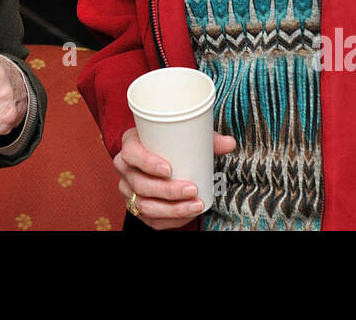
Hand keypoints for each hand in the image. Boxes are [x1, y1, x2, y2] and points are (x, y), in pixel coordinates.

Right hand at [114, 127, 236, 229]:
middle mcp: (125, 168)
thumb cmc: (169, 142)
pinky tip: (186, 214)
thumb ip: (207, 139)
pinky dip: (169, 220)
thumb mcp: (184, 136)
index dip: (147, 163)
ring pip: (144, 205)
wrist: (158, 154)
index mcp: (130, 145)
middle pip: (140, 184)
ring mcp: (128, 189)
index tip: (169, 169)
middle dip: (167, 191)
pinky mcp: (136, 206)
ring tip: (195, 205)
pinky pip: (149, 219)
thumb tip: (230, 143)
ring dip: (171, 209)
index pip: (131, 154)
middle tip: (192, 189)